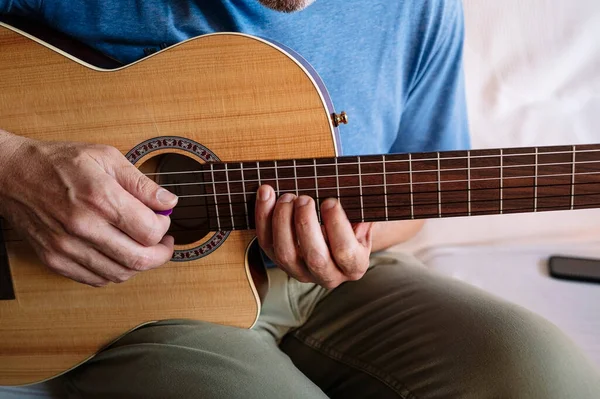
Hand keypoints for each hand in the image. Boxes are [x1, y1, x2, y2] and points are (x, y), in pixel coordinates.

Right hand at [0, 134, 177, 286]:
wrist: (12, 174)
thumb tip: (169, 203)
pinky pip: (96, 279)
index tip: (163, 220)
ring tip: (142, 248)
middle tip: (165, 244)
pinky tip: (118, 255)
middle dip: (161, 254)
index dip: (164, 228)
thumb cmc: (59, 162)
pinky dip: (115, 272)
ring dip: (139, 265)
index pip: (149, 231)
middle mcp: (83, 226)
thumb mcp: (106, 157)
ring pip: (120, 274)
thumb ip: (141, 184)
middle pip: (139, 259)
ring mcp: (67, 247)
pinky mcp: (55, 260)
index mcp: (100, 198)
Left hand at [255, 185, 372, 288]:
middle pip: (314, 257)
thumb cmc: (352, 226)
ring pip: (285, 254)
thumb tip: (350, 200)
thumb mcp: (363, 221)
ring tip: (287, 197)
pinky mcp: (279, 262)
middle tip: (305, 199)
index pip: (345, 252)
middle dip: (306, 224)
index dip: (336, 225)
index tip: (330, 201)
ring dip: (282, 221)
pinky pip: (266, 243)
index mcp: (353, 267)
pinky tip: (266, 195)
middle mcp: (327, 276)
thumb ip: (360, 214)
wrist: (337, 239)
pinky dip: (263, 218)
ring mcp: (300, 271)